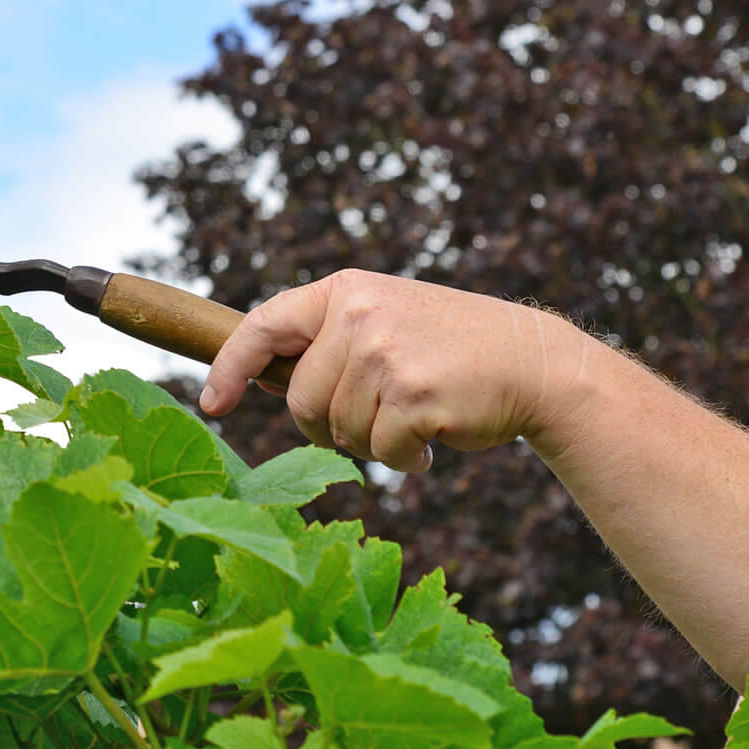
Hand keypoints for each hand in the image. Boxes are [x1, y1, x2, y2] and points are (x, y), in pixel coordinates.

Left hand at [198, 270, 588, 471]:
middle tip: (375, 418)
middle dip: (327, 425)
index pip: (263, 324)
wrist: (535, 363)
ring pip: (338, 430)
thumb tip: (255, 378)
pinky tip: (433, 435)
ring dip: (372, 441)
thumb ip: (326, 343)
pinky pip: (379, 452)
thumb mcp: (383, 321)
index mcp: (345, 290)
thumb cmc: (450, 351)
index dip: (229, 366)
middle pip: (299, 399)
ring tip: (414, 416)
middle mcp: (358, 316)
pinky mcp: (410, 395)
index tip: (212, 403)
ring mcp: (383, 354)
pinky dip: (403, 458)